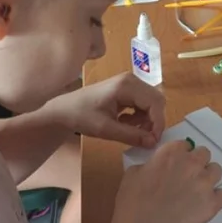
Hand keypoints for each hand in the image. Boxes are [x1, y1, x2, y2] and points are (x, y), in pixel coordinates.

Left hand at [50, 73, 164, 147]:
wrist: (64, 109)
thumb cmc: (82, 116)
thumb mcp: (106, 129)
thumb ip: (131, 135)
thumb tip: (153, 143)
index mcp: (127, 85)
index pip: (155, 103)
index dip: (158, 123)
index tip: (153, 141)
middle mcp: (132, 80)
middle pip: (156, 100)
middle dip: (153, 121)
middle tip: (144, 138)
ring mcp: (129, 82)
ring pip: (151, 102)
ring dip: (146, 119)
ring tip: (130, 130)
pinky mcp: (127, 88)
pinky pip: (143, 102)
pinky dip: (139, 115)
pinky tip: (125, 122)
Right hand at [114, 140, 221, 222]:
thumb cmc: (133, 202)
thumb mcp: (132, 174)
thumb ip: (149, 165)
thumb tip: (154, 168)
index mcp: (172, 152)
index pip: (185, 145)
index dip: (181, 155)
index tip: (176, 164)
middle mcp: (193, 163)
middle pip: (204, 154)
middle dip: (197, 163)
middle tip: (187, 176)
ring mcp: (205, 183)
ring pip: (216, 171)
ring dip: (208, 178)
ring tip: (197, 191)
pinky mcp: (213, 203)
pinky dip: (214, 199)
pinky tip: (203, 206)